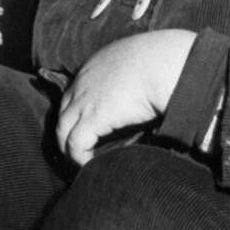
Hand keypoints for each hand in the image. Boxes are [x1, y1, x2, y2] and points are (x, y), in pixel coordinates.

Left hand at [56, 30, 196, 166]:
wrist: (166, 63)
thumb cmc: (164, 63)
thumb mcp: (140, 65)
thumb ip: (133, 80)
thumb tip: (141, 100)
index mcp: (95, 66)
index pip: (75, 93)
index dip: (78, 114)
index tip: (87, 130)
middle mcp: (83, 82)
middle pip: (64, 112)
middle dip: (68, 133)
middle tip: (79, 151)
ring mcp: (84, 99)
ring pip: (63, 130)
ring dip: (70, 149)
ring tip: (83, 164)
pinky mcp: (93, 117)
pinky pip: (75, 143)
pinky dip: (79, 157)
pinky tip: (91, 166)